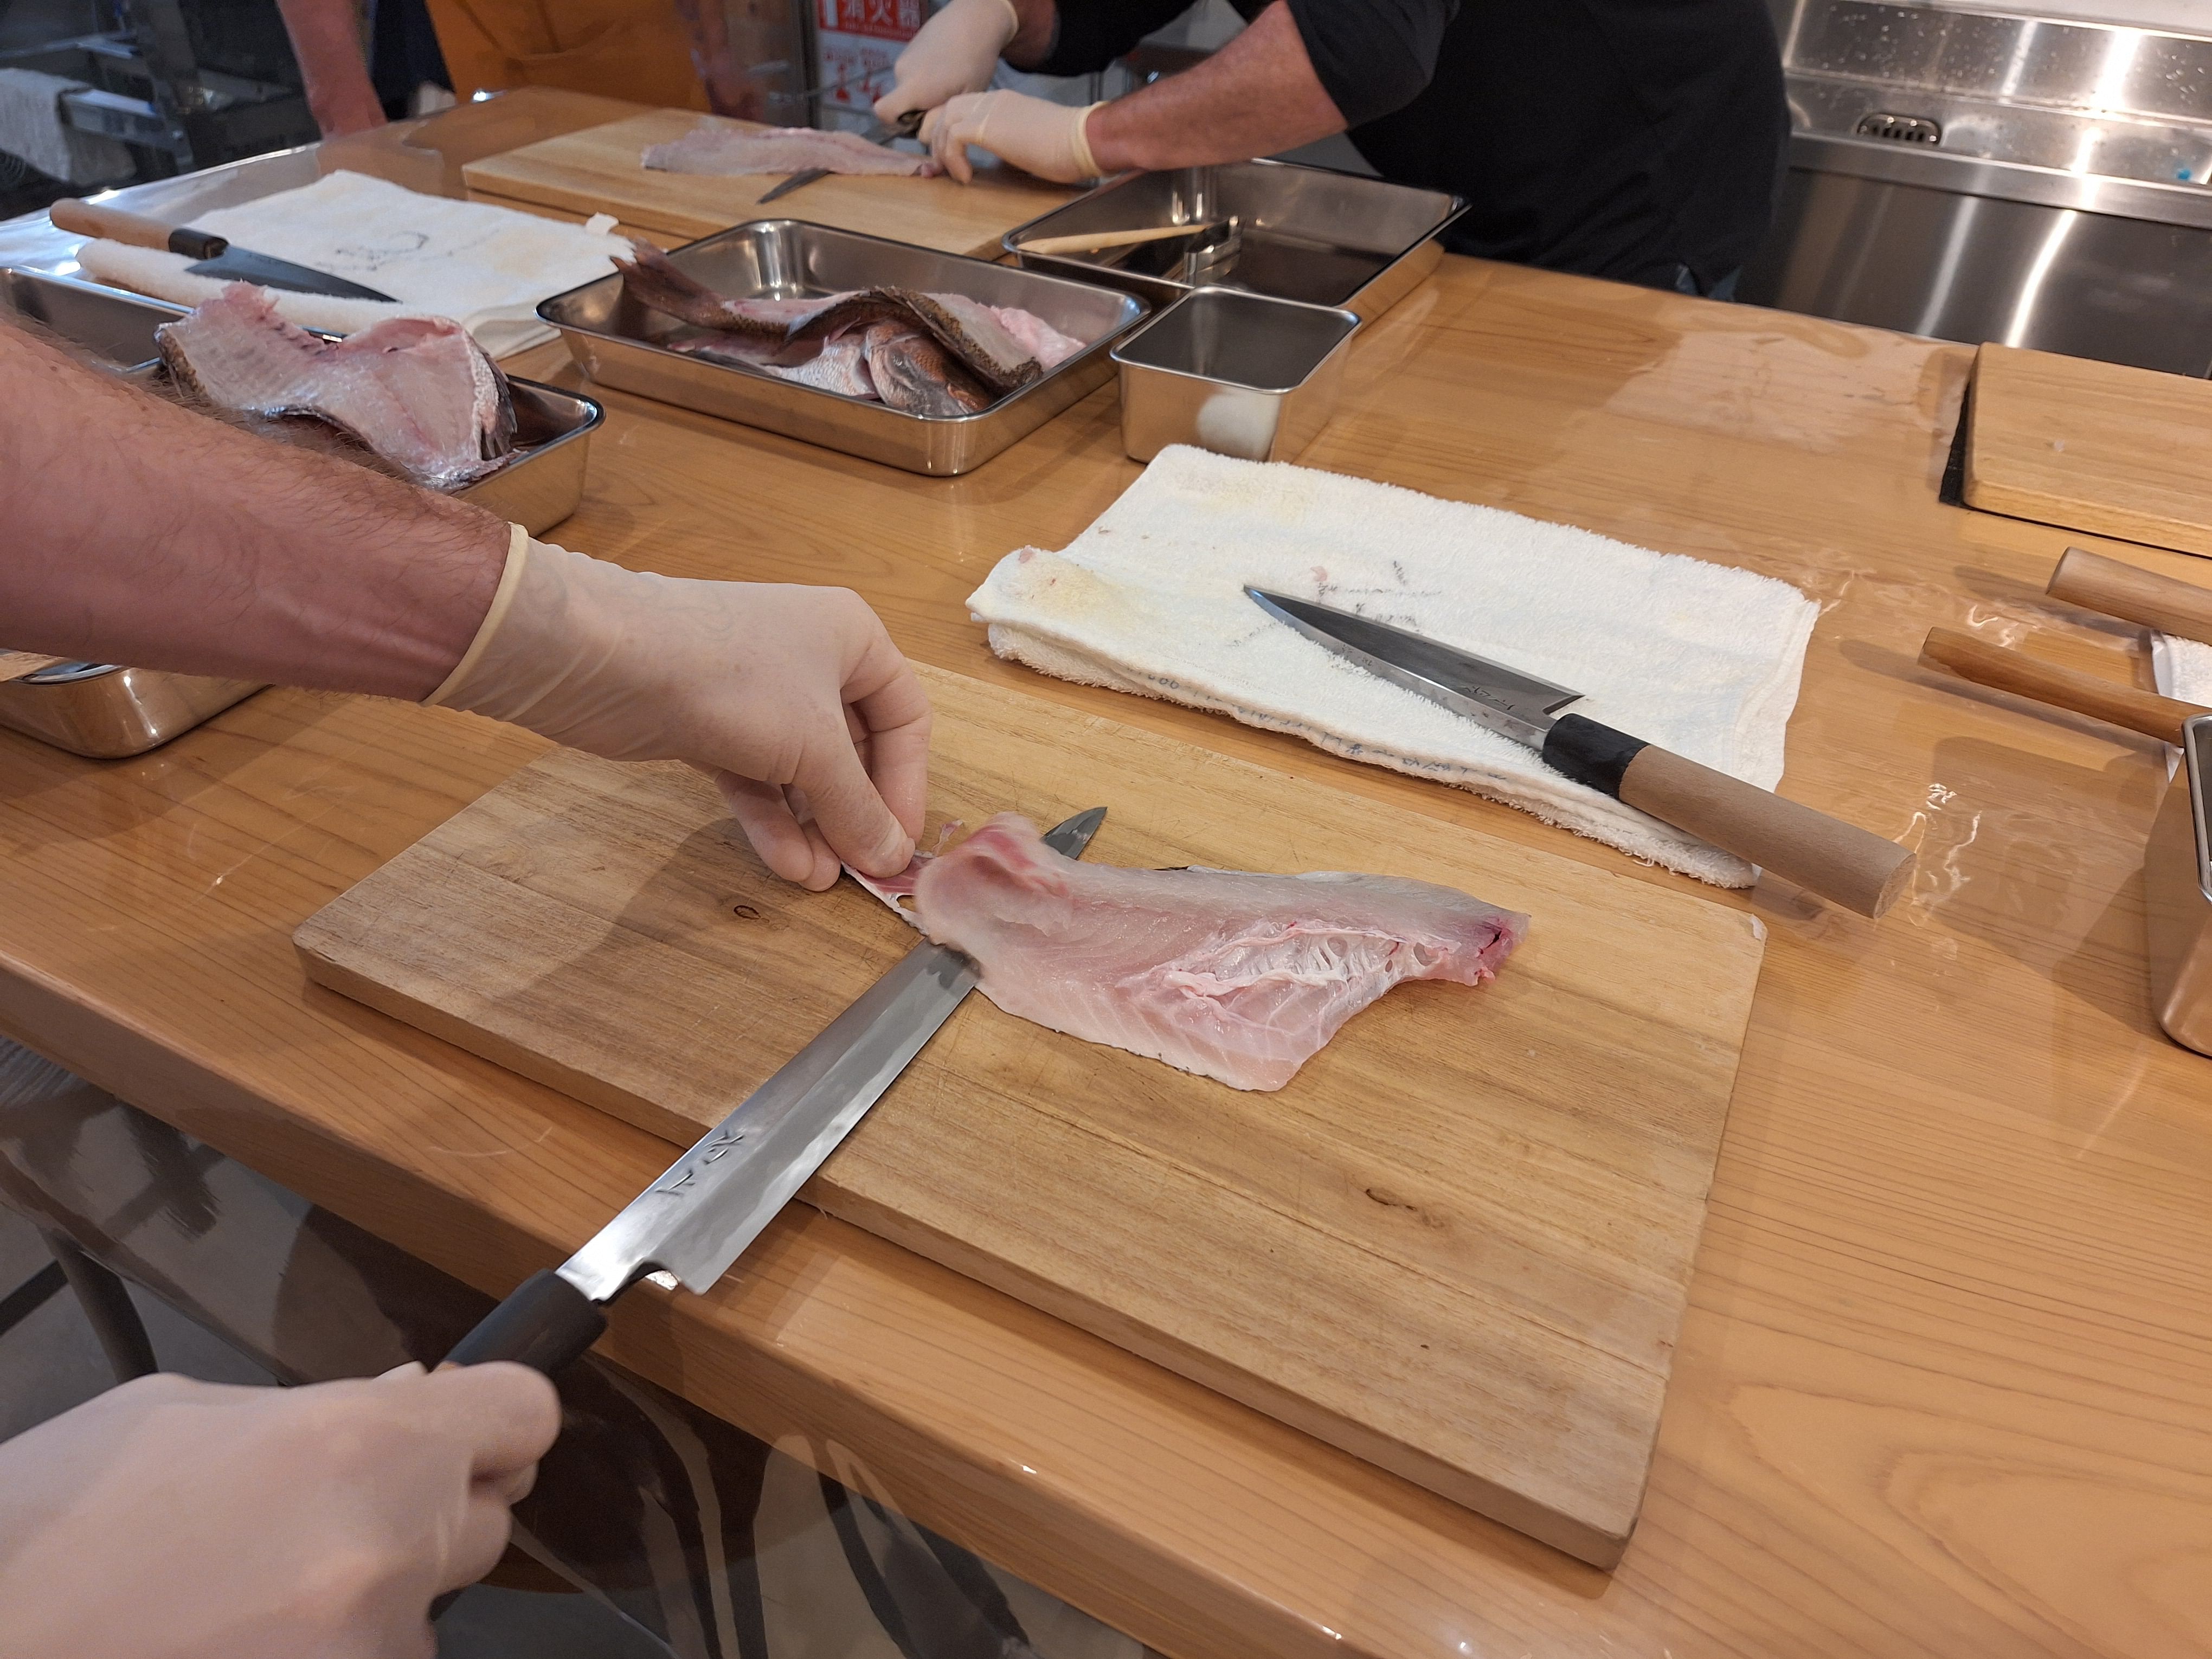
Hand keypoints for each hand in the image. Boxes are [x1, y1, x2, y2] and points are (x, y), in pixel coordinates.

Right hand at [0, 1364, 558, 1658]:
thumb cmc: (47, 1531)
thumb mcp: (177, 1418)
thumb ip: (316, 1410)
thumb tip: (411, 1396)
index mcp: (366, 1442)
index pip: (525, 1414)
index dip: (495, 1418)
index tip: (469, 1427)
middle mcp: (390, 1548)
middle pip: (485, 1520)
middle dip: (429, 1509)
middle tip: (328, 1514)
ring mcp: (367, 1648)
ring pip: (426, 1612)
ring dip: (371, 1597)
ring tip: (249, 1593)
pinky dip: (331, 1650)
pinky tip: (240, 1638)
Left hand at [430, 537, 931, 891]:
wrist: (607, 659)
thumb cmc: (735, 680)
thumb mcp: (815, 748)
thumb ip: (859, 808)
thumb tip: (891, 861)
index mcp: (852, 637)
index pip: (906, 718)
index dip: (909, 783)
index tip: (900, 842)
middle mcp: (810, 656)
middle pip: (853, 749)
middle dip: (854, 813)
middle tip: (860, 871)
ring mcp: (756, 691)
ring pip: (800, 770)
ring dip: (814, 826)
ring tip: (820, 879)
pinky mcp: (710, 723)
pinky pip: (756, 776)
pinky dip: (771, 818)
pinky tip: (787, 864)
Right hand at [872, 0, 1018, 123]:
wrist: (975, 18)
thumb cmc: (976, 62)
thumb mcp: (964, 100)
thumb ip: (941, 120)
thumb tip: (926, 135)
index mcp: (913, 87)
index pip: (883, 113)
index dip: (896, 126)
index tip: (920, 124)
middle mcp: (902, 73)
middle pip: (899, 106)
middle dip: (918, 113)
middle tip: (944, 107)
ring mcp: (904, 59)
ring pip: (907, 91)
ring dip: (923, 96)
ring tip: (949, 87)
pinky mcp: (910, 49)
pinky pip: (911, 75)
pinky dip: (924, 81)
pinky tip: (945, 73)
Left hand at [921, 90, 1102, 182]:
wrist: (1082, 140)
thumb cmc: (1067, 148)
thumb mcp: (1029, 144)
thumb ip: (1010, 146)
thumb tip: (1002, 162)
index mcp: (1001, 103)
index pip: (960, 106)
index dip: (946, 129)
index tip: (948, 157)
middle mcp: (991, 101)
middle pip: (945, 108)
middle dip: (935, 137)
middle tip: (940, 166)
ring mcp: (989, 110)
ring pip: (944, 119)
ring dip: (941, 149)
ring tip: (953, 174)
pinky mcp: (989, 127)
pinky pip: (954, 137)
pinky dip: (953, 159)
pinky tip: (967, 177)